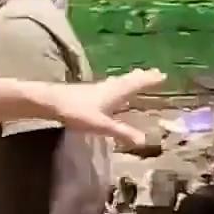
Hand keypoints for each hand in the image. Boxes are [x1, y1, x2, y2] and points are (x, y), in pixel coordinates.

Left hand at [35, 69, 166, 147]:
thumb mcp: (102, 125)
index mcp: (115, 91)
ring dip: (130, 79)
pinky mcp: (88, 92)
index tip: (162, 74)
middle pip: (128, 79)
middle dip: (142, 77)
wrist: (50, 101)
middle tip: (154, 72)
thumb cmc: (77, 111)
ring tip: (137, 77)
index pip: (137, 83)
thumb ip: (122, 132)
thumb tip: (143, 141)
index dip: (149, 80)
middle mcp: (108, 86)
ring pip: (118, 81)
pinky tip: (112, 91)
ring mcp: (97, 88)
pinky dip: (118, 85)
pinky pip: (110, 86)